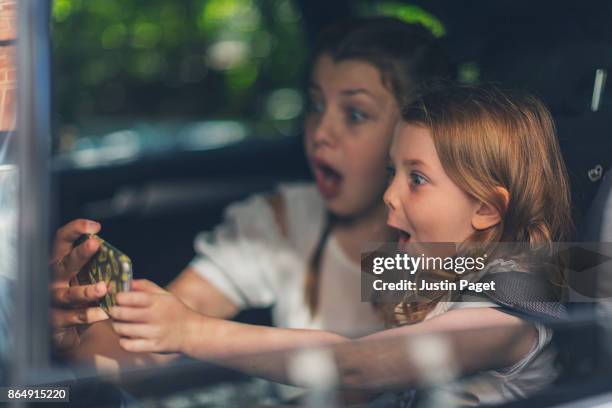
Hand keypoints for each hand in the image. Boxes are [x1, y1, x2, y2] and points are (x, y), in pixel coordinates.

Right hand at [50, 219, 108, 351]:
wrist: (65, 330)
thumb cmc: (78, 297)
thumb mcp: (85, 278)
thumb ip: (96, 267)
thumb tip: (119, 260)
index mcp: (60, 263)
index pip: (62, 241)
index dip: (75, 230)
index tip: (94, 226)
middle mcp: (53, 279)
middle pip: (64, 264)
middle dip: (79, 253)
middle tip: (95, 244)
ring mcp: (52, 300)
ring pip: (67, 294)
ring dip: (86, 291)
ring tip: (103, 288)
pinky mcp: (56, 320)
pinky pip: (73, 317)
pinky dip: (89, 315)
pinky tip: (104, 312)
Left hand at [109, 279, 202, 353]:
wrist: (192, 332)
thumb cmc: (176, 311)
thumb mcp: (165, 295)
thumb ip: (146, 286)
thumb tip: (127, 282)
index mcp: (158, 302)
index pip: (130, 297)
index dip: (119, 297)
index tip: (118, 298)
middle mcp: (155, 317)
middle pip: (122, 314)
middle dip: (114, 311)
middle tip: (114, 310)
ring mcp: (154, 333)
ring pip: (122, 329)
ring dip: (117, 326)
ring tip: (120, 323)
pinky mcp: (153, 347)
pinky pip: (128, 345)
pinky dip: (123, 340)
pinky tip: (127, 336)